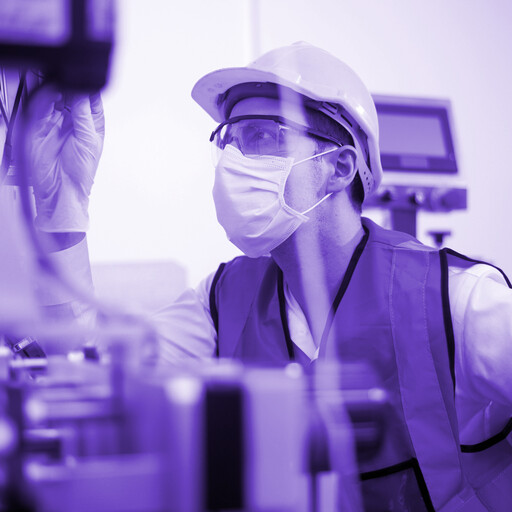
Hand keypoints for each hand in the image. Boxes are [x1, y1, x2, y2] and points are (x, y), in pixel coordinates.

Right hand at [25, 88, 104, 232]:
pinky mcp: (40, 125)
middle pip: (70, 94)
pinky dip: (43, 98)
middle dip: (69, 85)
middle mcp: (73, 120)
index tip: (83, 79)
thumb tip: (82, 91)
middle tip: (68, 80)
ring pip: (54, 97)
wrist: (61, 189)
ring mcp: (56, 122)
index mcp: (91, 123)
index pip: (90, 98)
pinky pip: (40, 106)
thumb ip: (84, 114)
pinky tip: (48, 95)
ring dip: (55, 89)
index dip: (87, 87)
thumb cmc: (81, 172)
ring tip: (58, 85)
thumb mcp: (89, 140)